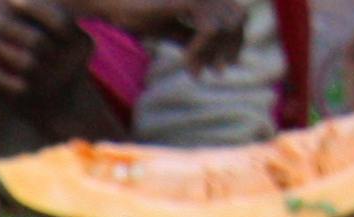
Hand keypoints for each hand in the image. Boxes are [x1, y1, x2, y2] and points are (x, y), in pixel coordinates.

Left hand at [0, 0, 91, 99]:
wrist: (63, 103)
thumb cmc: (56, 57)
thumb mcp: (65, 39)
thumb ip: (46, 19)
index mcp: (78, 42)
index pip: (60, 21)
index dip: (36, 8)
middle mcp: (66, 63)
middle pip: (37, 41)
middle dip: (6, 26)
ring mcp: (49, 82)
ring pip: (23, 63)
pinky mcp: (32, 99)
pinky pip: (12, 87)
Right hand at [88, 0, 251, 68]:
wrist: (115, 6)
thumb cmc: (138, 15)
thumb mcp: (171, 31)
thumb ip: (190, 39)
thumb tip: (213, 60)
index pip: (237, 15)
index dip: (236, 41)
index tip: (224, 65)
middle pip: (237, 20)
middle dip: (230, 48)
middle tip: (216, 72)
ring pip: (223, 28)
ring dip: (210, 55)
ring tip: (194, 72)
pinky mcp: (190, 1)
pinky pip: (209, 31)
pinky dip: (200, 51)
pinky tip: (187, 65)